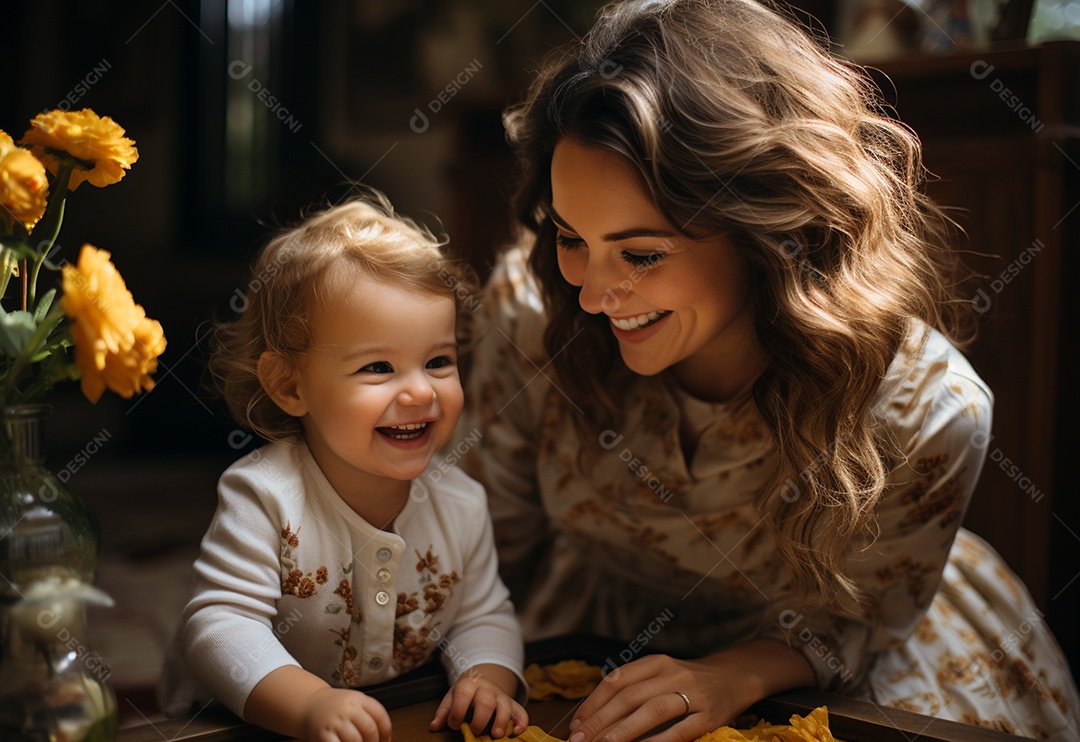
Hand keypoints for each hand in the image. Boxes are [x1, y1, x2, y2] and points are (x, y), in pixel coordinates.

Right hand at [300, 687, 391, 741]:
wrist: (309, 705)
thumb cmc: (335, 707)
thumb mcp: (354, 703)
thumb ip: (369, 715)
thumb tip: (385, 738)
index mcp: (358, 699)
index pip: (380, 715)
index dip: (386, 731)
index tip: (385, 740)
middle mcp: (347, 708)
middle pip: (369, 728)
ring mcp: (334, 721)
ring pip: (355, 739)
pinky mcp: (323, 734)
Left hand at [430, 664, 527, 737]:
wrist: (482, 678)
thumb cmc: (464, 693)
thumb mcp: (451, 697)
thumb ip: (443, 712)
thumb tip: (434, 727)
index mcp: (468, 685)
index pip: (463, 695)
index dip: (457, 712)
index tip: (455, 725)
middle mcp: (487, 689)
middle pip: (486, 702)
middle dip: (479, 720)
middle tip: (473, 731)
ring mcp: (501, 696)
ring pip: (505, 707)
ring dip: (501, 722)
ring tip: (495, 735)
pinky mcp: (512, 704)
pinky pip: (521, 711)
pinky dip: (521, 722)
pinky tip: (516, 732)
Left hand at [567, 642, 813, 741]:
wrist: (736, 676)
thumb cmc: (688, 680)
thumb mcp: (661, 673)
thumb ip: (633, 688)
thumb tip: (593, 716)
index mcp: (657, 662)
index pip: (617, 680)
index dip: (593, 702)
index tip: (576, 724)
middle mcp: (674, 674)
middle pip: (630, 696)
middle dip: (600, 720)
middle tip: (579, 739)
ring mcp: (693, 695)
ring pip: (652, 711)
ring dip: (623, 731)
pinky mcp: (710, 716)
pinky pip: (679, 731)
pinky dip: (656, 741)